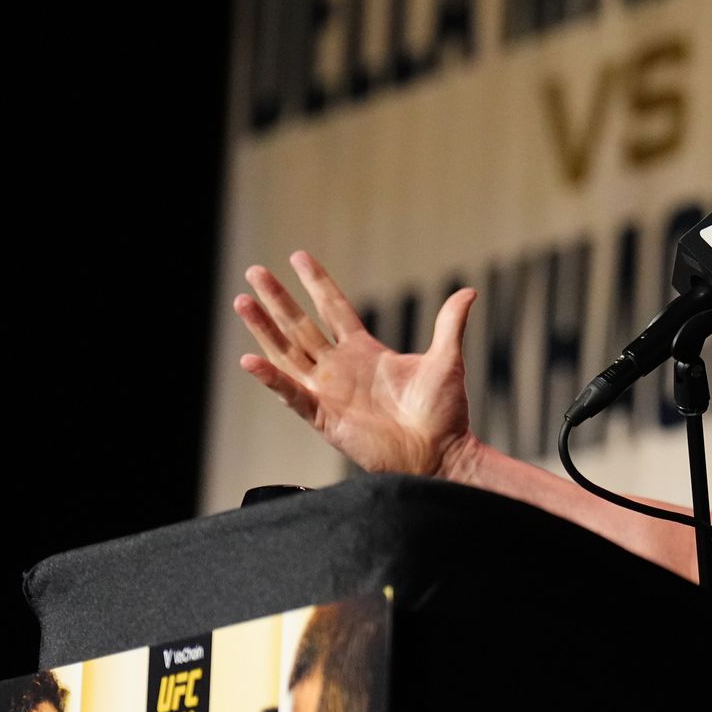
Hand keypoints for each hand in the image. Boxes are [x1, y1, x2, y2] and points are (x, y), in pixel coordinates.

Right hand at [234, 250, 478, 476]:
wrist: (442, 454)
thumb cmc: (445, 412)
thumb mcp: (446, 359)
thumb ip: (450, 323)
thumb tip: (469, 291)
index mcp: (366, 352)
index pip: (334, 308)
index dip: (317, 283)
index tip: (298, 256)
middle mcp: (342, 368)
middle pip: (300, 326)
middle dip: (277, 300)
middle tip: (254, 270)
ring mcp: (330, 392)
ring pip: (287, 354)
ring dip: (264, 330)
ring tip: (242, 301)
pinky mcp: (325, 418)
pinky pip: (292, 395)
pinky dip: (271, 380)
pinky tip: (250, 360)